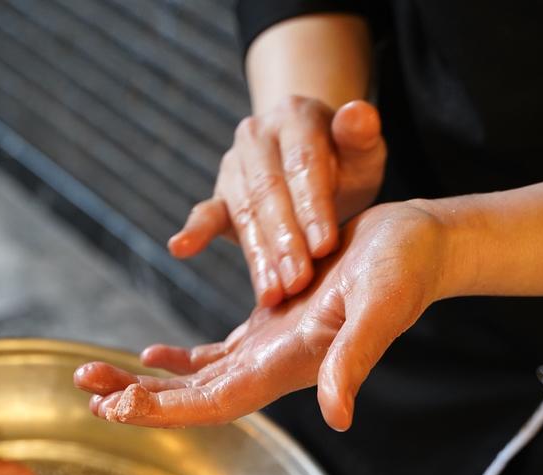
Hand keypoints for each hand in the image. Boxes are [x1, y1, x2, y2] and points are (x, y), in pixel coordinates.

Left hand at [77, 203, 448, 430]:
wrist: (424, 247)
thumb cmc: (405, 270)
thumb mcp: (378, 308)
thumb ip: (354, 361)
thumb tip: (338, 416)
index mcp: (289, 365)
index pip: (214, 402)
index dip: (165, 409)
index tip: (114, 408)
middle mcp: (274, 367)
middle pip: (193, 396)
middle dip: (137, 397)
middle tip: (82, 387)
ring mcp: (272, 349)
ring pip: (197, 378)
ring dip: (148, 382)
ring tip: (95, 377)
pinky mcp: (274, 326)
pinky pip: (216, 355)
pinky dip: (181, 361)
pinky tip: (150, 356)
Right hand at [168, 97, 386, 307]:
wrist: (314, 162)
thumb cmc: (344, 162)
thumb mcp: (362, 149)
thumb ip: (361, 135)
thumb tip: (358, 113)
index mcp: (295, 116)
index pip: (303, 164)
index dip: (313, 207)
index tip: (325, 247)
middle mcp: (258, 135)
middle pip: (269, 192)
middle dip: (284, 240)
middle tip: (298, 280)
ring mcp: (235, 165)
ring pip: (245, 213)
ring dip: (258, 256)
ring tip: (272, 294)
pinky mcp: (220, 195)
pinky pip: (206, 213)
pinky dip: (194, 232)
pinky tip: (180, 248)